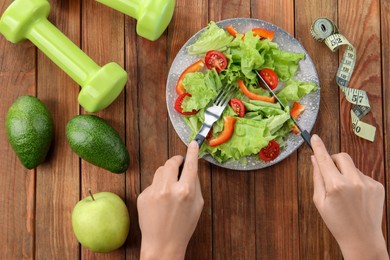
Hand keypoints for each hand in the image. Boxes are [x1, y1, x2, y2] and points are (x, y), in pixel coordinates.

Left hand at [137, 141, 203, 259]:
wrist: (163, 244)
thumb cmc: (184, 226)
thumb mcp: (197, 205)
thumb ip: (195, 184)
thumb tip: (191, 167)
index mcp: (185, 191)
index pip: (190, 164)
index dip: (192, 152)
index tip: (193, 144)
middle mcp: (168, 189)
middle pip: (171, 162)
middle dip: (176, 161)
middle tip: (179, 164)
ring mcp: (153, 192)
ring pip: (160, 170)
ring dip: (166, 173)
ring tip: (170, 188)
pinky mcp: (142, 196)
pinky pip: (152, 183)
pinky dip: (157, 187)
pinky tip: (160, 202)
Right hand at [310, 134, 387, 259]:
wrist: (362, 238)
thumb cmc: (337, 222)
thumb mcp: (319, 201)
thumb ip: (317, 177)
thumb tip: (314, 159)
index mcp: (336, 186)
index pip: (325, 159)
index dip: (318, 147)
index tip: (314, 137)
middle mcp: (353, 181)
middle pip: (342, 156)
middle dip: (334, 159)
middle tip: (330, 171)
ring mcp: (368, 183)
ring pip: (352, 167)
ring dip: (346, 173)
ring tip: (346, 193)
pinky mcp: (378, 186)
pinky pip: (362, 175)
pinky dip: (356, 181)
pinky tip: (356, 197)